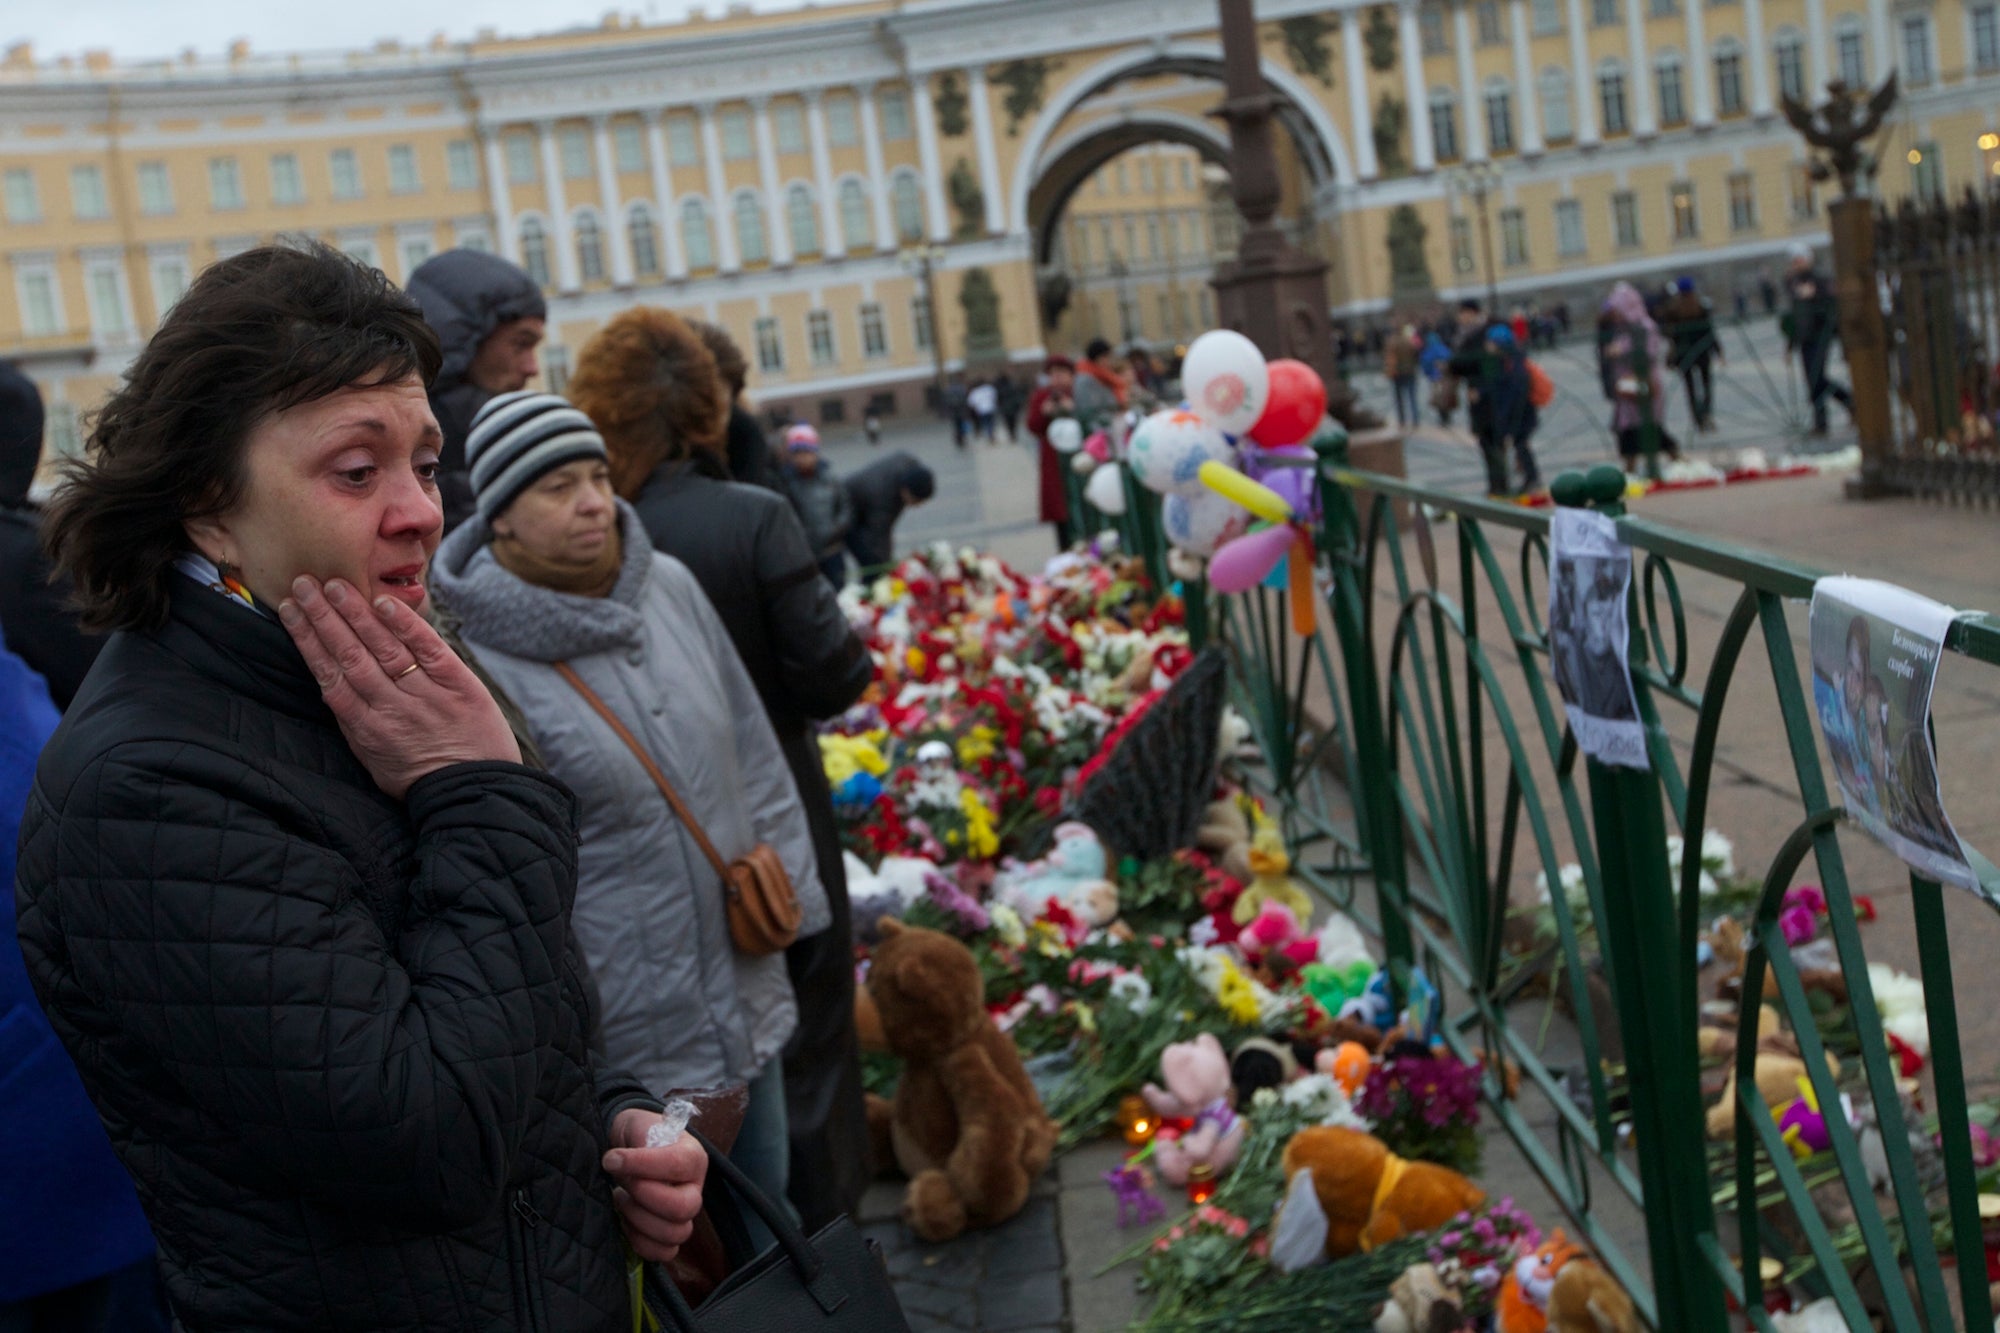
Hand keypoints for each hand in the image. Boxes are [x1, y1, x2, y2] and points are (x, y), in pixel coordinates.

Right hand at [279, 576, 520, 797]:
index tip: (289, 611)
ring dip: (356, 613)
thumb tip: (331, 685)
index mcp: (364, 727)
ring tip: (334, 584)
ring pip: (383, 648)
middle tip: (304, 583)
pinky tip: (384, 602)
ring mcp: (425, 696)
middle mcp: (391, 708)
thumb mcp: (374, 758)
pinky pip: (429, 650)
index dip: (307, 641)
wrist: (474, 795)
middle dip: (323, 617)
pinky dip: (406, 625)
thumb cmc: (421, 776)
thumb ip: (355, 720)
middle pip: (350, 655)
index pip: (329, 675)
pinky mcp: (459, 686)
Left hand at [606, 1108, 707, 1262]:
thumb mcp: (637, 1126)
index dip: (641, 1164)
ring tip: (621, 1199)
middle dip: (644, 1197)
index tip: (611, 1159)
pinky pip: (664, 1252)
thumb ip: (634, 1141)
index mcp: (693, 1156)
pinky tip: (625, 1220)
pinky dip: (640, 1241)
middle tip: (623, 1183)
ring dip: (639, 1219)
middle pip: (683, 1207)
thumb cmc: (638, 1136)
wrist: (633, 1147)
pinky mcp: (669, 1234)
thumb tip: (616, 1162)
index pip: (677, 1164)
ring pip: (675, 1234)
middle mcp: (695, 1188)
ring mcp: (685, 1214)